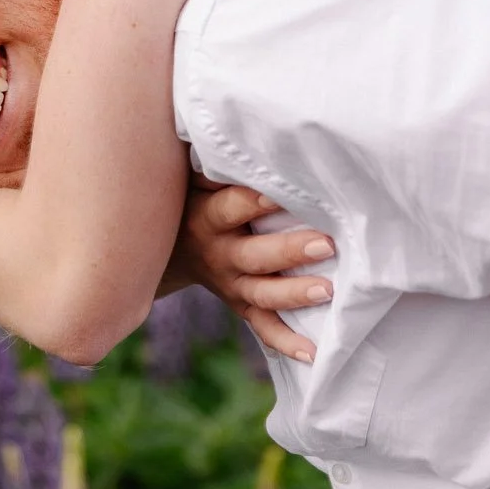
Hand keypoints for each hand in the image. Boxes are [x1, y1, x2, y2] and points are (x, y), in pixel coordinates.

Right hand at [168, 180, 333, 363]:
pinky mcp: (240, 304)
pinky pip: (262, 326)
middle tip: (327, 244)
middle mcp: (218, 255)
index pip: (230, 208)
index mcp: (206, 218)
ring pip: (262, 294)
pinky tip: (312, 353)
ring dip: (295, 294)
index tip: (280, 195)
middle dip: (290, 251)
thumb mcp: (190, 180)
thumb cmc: (190, 198)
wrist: (161, 249)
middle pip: (253, 256)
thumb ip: (212, 164)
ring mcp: (230, 284)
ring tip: (328, 290)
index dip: (253, 202)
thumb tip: (239, 136)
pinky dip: (285, 341)